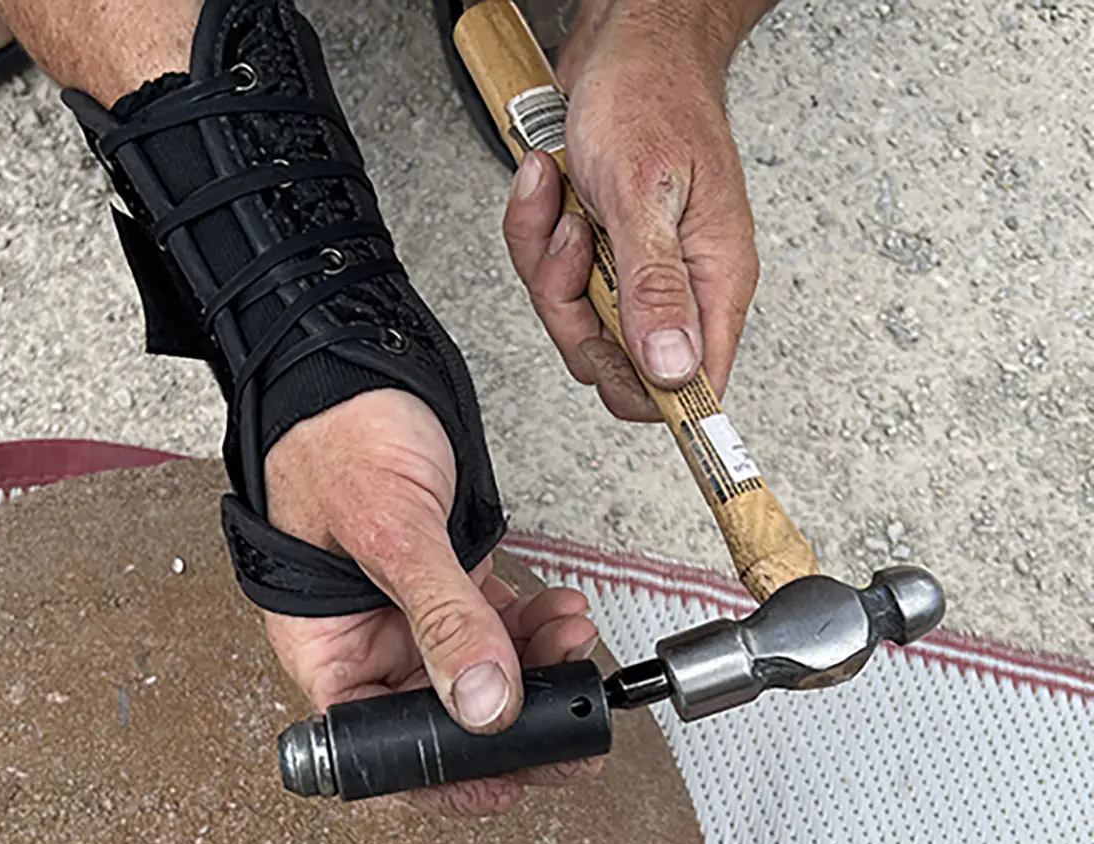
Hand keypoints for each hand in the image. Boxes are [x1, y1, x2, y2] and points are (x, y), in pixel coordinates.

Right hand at [263, 388, 600, 815]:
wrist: (359, 375)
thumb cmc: (336, 441)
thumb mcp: (390, 534)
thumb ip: (441, 619)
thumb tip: (483, 703)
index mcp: (327, 653)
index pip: (378, 748)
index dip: (439, 777)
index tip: (501, 782)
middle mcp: (369, 647)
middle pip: (442, 722)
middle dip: (511, 727)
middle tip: (569, 731)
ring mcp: (411, 620)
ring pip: (483, 677)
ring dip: (537, 671)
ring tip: (573, 642)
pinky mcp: (448, 589)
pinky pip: (500, 630)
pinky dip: (537, 629)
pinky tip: (562, 614)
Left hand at [502, 0, 759, 414]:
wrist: (628, 42)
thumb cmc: (650, 97)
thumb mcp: (645, 196)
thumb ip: (656, 290)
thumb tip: (673, 372)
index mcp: (713, 281)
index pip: (693, 387)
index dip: (647, 394)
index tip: (608, 362)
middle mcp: (678, 287)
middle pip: (615, 363)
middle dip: (574, 309)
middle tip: (576, 245)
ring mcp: (637, 274)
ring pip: (575, 321)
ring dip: (547, 261)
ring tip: (565, 203)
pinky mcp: (601, 256)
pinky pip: (552, 280)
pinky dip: (536, 233)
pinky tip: (552, 188)